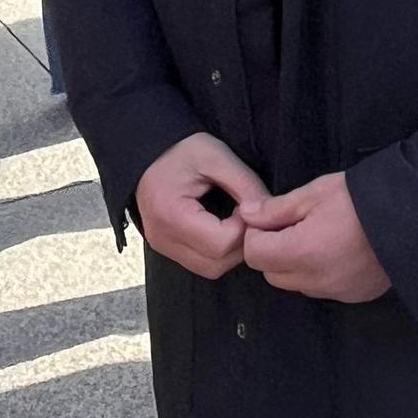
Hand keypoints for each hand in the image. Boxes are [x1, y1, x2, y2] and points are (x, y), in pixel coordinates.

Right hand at [135, 133, 267, 280]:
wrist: (146, 150)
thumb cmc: (180, 148)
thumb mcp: (216, 156)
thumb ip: (245, 184)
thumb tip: (271, 211)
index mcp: (172, 215)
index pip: (221, 244)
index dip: (244, 228)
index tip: (247, 204)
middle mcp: (163, 239)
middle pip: (216, 264)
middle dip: (240, 243)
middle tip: (245, 213)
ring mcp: (162, 247)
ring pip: (209, 269)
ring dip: (230, 250)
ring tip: (233, 218)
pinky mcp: (166, 248)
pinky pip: (199, 262)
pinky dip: (217, 251)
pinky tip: (221, 225)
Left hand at [240, 172, 389, 303]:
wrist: (413, 216)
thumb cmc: (360, 197)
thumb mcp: (316, 193)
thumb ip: (277, 208)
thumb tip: (247, 214)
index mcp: (302, 253)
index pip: (254, 255)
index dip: (256, 234)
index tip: (272, 218)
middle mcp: (315, 281)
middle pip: (272, 274)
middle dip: (273, 251)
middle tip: (293, 225)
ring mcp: (336, 293)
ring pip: (296, 285)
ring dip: (295, 265)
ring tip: (317, 236)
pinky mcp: (354, 296)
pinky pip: (321, 289)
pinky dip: (319, 274)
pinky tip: (337, 250)